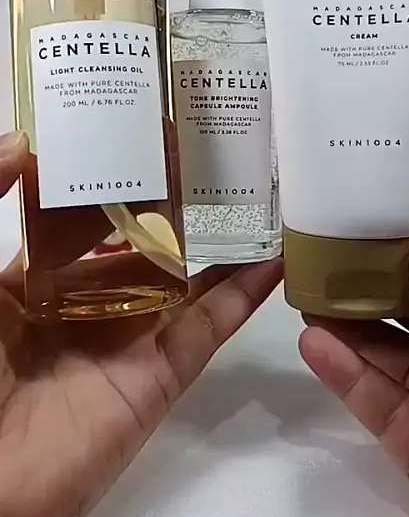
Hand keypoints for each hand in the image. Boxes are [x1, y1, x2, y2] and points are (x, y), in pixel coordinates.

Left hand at [0, 131, 282, 516]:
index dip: (116, 184)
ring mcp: (126, 344)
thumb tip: (23, 142)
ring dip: (220, 246)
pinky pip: (207, 330)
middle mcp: (85, 308)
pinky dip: (243, 296)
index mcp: (34, 284)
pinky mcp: (158, 378)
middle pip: (141, 250)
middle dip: (175, 208)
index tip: (150, 138)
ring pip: (184, 285)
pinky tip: (275, 258)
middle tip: (217, 154)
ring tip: (258, 194)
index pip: (83, 224)